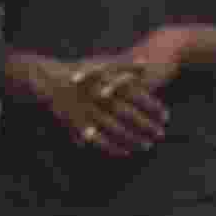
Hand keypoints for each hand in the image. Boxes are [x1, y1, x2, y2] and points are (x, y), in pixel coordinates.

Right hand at [16, 54, 168, 158]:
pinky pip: (98, 140)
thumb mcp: (104, 64)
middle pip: (129, 115)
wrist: (50, 80)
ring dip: (133, 139)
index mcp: (111, 83)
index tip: (166, 116)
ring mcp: (90, 113)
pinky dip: (112, 147)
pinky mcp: (79, 125)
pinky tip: (125, 152)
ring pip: (115, 129)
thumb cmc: (82, 72)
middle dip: (147, 126)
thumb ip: (126, 65)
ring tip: (147, 146)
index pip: (138, 97)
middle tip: (161, 135)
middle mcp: (102, 99)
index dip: (153, 108)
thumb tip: (146, 63)